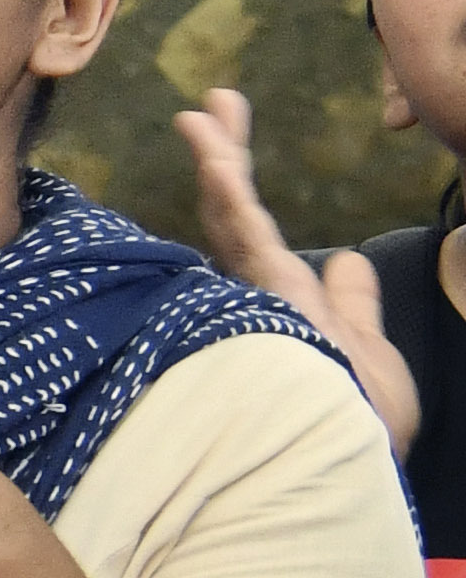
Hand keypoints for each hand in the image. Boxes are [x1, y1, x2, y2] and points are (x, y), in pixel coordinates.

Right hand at [189, 93, 418, 452]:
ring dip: (222, 164)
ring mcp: (257, 304)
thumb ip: (353, 306)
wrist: (343, 474)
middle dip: (223, 157)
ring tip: (208, 115)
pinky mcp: (268, 308)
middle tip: (210, 103)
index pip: (254, 234)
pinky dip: (233, 200)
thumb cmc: (354, 429)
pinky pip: (249, 243)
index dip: (240, 184)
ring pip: (234, 222)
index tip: (230, 131)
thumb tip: (346, 256)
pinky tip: (222, 164)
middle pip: (234, 217)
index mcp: (279, 306)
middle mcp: (256, 301)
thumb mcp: (369, 355)